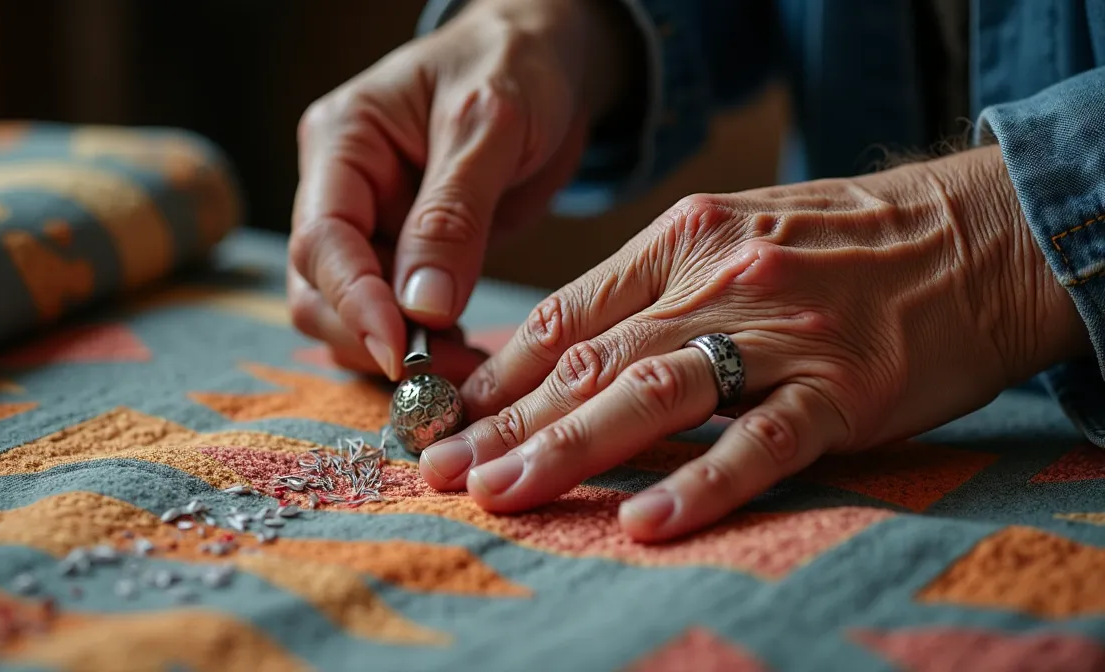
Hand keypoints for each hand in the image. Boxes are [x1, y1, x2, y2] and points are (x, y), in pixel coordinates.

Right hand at [287, 0, 635, 381]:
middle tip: (444, 378)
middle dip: (372, 340)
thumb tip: (422, 310)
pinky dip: (425, 347)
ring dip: (399, 354)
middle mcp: (341, 188)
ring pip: (351, 315)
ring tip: (466, 372)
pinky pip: (397, 316)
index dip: (355, 304)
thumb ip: (454, 215)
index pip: (322, 239)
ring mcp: (371, 225)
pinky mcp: (405, 254)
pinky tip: (467, 356)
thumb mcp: (492, 126)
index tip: (400, 354)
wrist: (550, 57)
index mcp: (342, 141)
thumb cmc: (518, 64)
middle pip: (319, 291)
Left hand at [418, 145, 1092, 541]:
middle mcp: (716, 281)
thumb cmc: (847, 244)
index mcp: (680, 243)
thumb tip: (557, 355)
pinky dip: (701, 483)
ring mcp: (779, 335)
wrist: (983, 235)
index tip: (443, 423)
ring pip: (653, 393)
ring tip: (505, 493)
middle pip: (588, 360)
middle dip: (506, 422)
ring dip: (569, 447)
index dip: (497, 376)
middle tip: (442, 473)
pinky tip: (647, 523)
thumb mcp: (734, 236)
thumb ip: (650, 292)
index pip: (564, 317)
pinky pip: (761, 442)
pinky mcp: (842, 388)